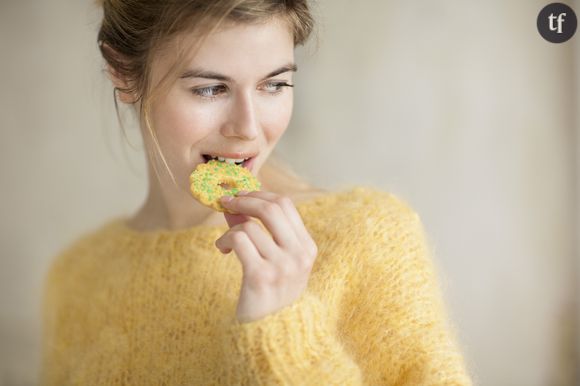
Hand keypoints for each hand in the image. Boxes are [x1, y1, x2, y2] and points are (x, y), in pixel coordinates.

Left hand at [214, 190, 317, 323]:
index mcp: (307, 248)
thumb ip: (261, 231)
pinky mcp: (260, 276)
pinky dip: (225, 240)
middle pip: (271, 207)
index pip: (286, 204)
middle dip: (245, 199)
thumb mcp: (275, 261)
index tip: (243, 195)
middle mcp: (299, 255)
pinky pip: (239, 240)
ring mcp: (282, 266)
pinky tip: (222, 250)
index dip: (261, 194)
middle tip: (228, 202)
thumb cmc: (270, 294)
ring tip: (226, 242)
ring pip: (250, 226)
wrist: (270, 333)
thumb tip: (236, 202)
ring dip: (231, 229)